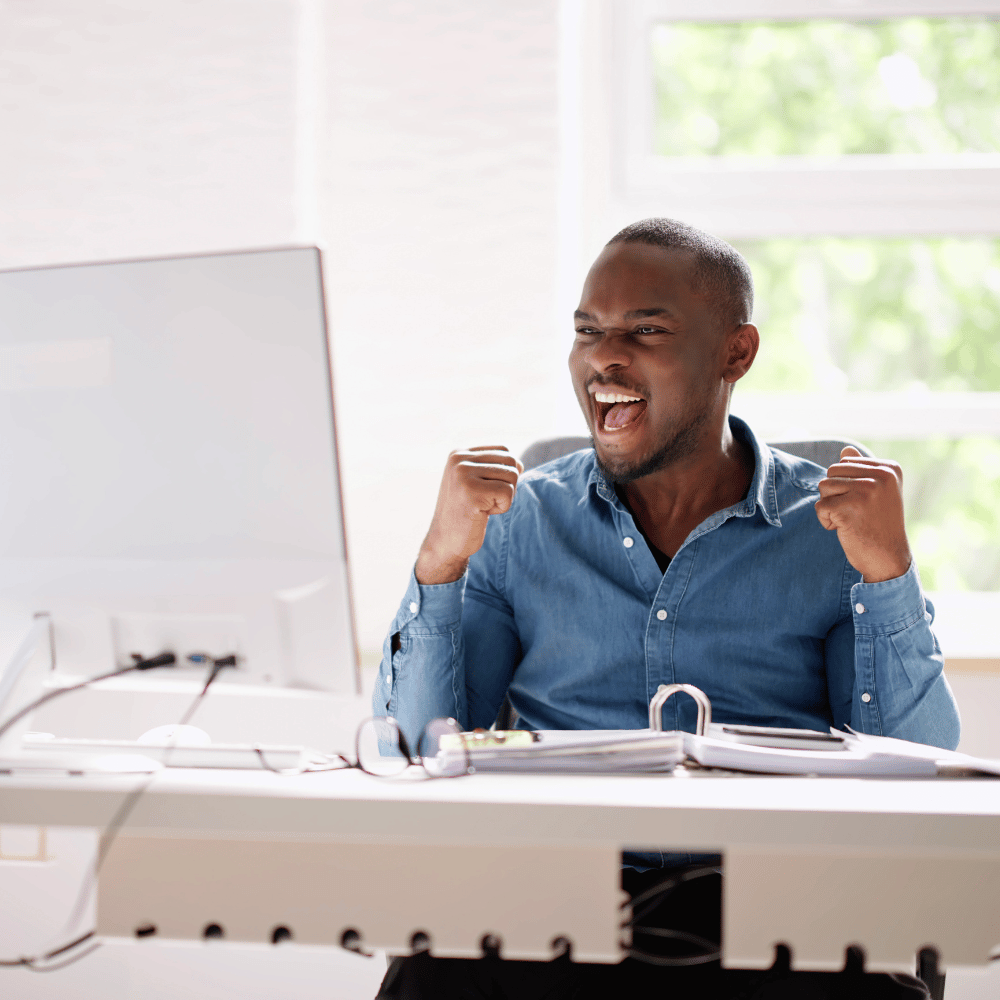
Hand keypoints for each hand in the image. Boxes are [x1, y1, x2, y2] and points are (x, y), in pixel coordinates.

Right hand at [415, 446, 522, 584]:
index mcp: (459, 453)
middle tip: (485, 501)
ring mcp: (463, 474)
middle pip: (511, 461)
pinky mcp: (472, 492)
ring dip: (504, 497)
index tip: (485, 490)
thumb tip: (520, 464)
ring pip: (512, 476)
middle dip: (507, 485)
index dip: (505, 473)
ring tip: (482, 507)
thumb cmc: (465, 513)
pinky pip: (508, 492)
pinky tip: (483, 514)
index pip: (504, 449)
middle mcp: (459, 459)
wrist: (445, 542)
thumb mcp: (474, 482)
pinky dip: (502, 507)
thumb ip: (492, 467)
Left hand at [815, 446, 911, 582]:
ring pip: (823, 487)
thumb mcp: (877, 493)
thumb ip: (862, 469)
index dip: (845, 485)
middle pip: (831, 472)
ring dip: (829, 507)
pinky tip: (845, 529)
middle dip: (834, 494)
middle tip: (855, 512)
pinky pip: (820, 506)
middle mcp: (881, 476)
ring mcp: (866, 490)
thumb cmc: (879, 524)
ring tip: (850, 519)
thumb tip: (846, 449)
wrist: (888, 558)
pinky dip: (826, 521)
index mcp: (889, 468)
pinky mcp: (850, 507)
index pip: (845, 462)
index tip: (865, 503)